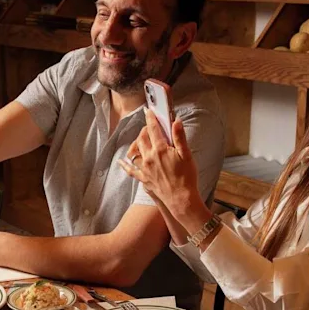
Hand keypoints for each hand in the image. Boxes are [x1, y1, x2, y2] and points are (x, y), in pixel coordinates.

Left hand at [120, 109, 209, 225]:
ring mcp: (145, 168)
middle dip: (145, 129)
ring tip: (142, 139)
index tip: (148, 111)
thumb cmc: (187, 177)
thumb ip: (179, 137)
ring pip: (136, 151)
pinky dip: (126, 165)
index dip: (150, 118)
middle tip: (150, 126)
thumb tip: (176, 121)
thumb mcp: (187, 155)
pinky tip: (121, 162)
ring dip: (138, 143)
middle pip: (143, 138)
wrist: (181, 199)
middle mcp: (149, 157)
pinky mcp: (144, 179)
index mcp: (160, 149)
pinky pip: (131, 170)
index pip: (153, 129)